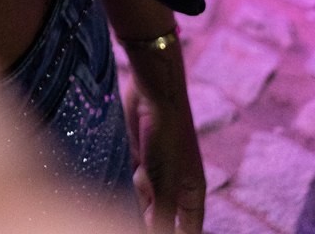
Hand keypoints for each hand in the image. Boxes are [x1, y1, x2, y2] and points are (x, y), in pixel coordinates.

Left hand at [124, 81, 205, 231]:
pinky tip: (125, 166)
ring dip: (134, 195)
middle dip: (148, 216)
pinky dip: (123, 179)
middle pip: (159, 216)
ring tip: (140, 170)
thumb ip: (160, 215)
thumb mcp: (165, 183)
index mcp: (191, 194)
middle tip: (139, 198)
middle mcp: (173, 185)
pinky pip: (126, 179)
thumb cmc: (168, 138)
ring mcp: (153, 170)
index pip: (188, 229)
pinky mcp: (134, 157)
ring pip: (140, 199)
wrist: (153, 93)